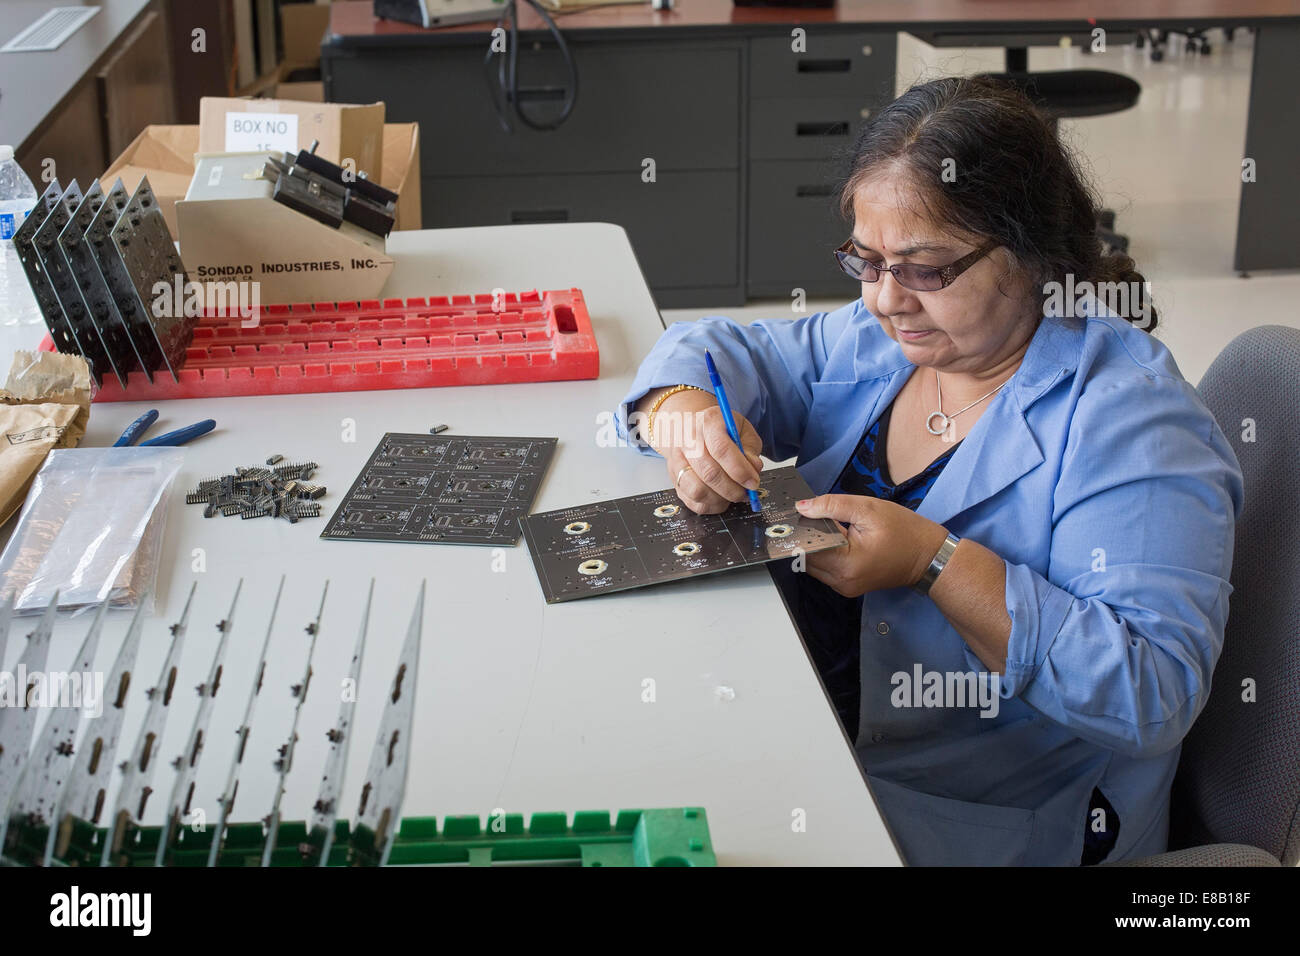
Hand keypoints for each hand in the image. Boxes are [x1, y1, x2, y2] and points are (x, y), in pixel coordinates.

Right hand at [646, 387, 763, 513]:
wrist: (690, 427)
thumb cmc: (719, 429)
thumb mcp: (741, 429)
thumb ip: (750, 448)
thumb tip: (753, 468)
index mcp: (708, 422)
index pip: (721, 449)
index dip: (739, 470)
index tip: (752, 482)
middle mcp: (688, 440)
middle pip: (709, 473)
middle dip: (733, 489)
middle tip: (746, 492)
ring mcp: (677, 460)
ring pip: (697, 491)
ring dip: (721, 499)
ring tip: (732, 494)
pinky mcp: (674, 478)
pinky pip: (692, 501)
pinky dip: (711, 505)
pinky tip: (721, 497)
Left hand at [794, 494, 949, 595]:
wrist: (928, 557)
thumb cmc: (905, 532)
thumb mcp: (868, 509)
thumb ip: (832, 506)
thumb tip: (802, 507)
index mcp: (846, 564)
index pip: (807, 546)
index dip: (802, 527)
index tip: (801, 512)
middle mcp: (841, 581)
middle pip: (807, 558)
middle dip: (808, 536)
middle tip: (817, 516)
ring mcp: (844, 587)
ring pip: (813, 564)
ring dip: (816, 545)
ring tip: (829, 526)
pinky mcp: (848, 586)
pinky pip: (825, 569)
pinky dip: (826, 553)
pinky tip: (836, 538)